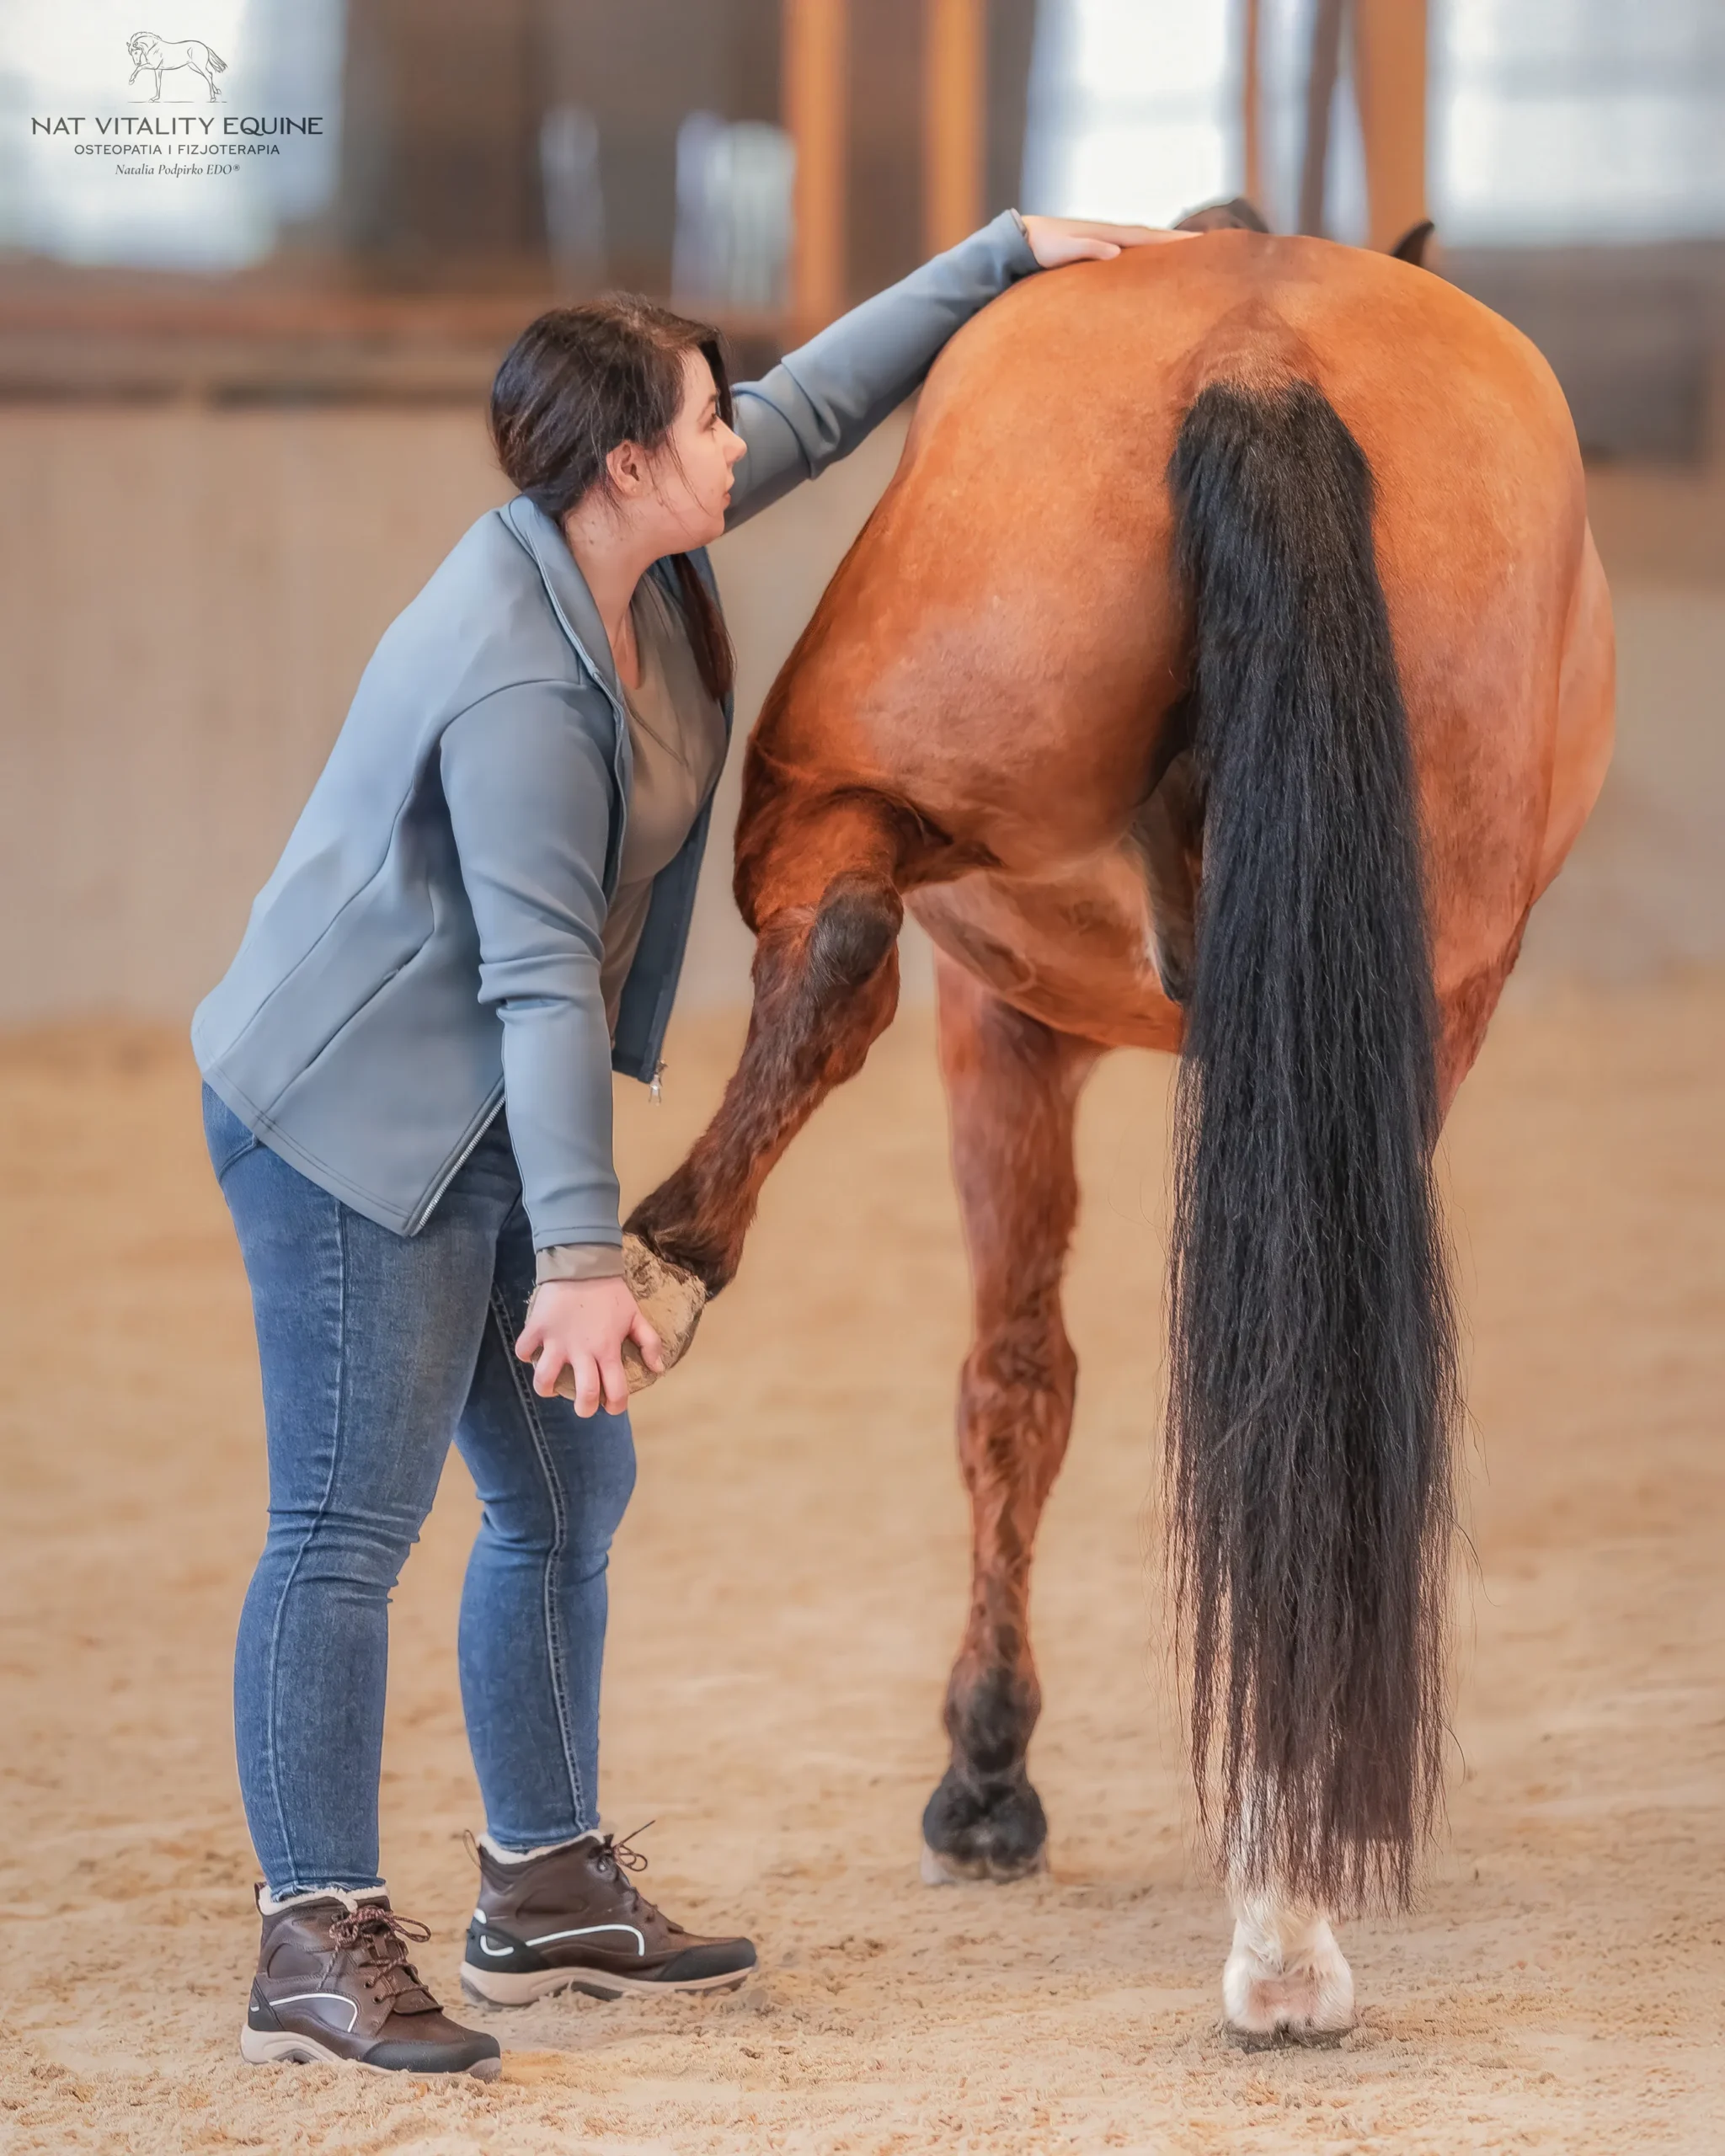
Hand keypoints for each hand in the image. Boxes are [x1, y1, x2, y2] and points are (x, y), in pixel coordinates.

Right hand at [515, 1276, 663, 1415]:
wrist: (584, 1263)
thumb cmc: (611, 1292)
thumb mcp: (635, 1315)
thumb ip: (649, 1342)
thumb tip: (658, 1369)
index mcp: (608, 1350)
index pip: (615, 1391)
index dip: (616, 1406)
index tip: (612, 1407)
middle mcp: (582, 1351)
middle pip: (583, 1395)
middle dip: (584, 1409)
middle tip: (584, 1405)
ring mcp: (557, 1341)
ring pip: (544, 1380)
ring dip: (546, 1388)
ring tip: (551, 1386)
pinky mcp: (538, 1328)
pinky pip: (524, 1350)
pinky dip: (525, 1354)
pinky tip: (533, 1353)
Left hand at [1019, 215, 1197, 267]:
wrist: (1023, 239)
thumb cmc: (1042, 247)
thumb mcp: (1064, 249)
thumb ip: (1088, 248)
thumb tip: (1116, 251)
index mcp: (1107, 234)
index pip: (1147, 237)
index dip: (1173, 240)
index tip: (1199, 243)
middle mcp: (1110, 234)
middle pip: (1150, 237)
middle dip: (1176, 241)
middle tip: (1206, 246)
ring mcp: (1104, 240)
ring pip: (1141, 243)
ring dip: (1162, 245)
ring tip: (1186, 253)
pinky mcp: (1097, 249)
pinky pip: (1129, 250)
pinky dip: (1144, 252)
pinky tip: (1150, 261)